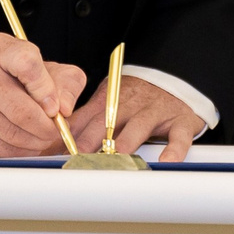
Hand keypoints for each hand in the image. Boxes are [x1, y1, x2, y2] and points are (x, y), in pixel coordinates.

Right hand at [0, 35, 86, 157]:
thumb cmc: (21, 80)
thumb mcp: (49, 71)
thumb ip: (67, 84)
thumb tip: (64, 108)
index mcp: (1, 49)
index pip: (26, 63)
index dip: (45, 89)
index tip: (55, 107)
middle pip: (18, 108)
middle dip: (44, 126)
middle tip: (55, 132)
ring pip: (8, 132)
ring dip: (33, 142)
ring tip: (42, 139)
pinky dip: (17, 153)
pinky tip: (24, 145)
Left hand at [66, 75, 204, 163]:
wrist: (175, 72)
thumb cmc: (136, 95)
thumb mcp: (107, 100)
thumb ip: (84, 121)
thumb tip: (54, 143)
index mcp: (109, 101)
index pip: (84, 118)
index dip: (70, 136)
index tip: (57, 153)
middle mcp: (131, 106)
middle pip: (107, 122)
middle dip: (91, 140)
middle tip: (80, 159)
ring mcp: (155, 113)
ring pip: (138, 126)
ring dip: (126, 142)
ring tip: (116, 158)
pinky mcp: (180, 122)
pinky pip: (177, 137)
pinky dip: (173, 150)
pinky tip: (165, 162)